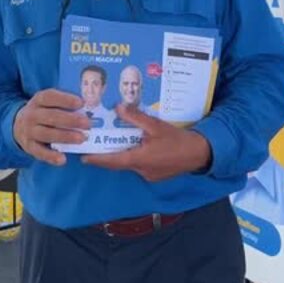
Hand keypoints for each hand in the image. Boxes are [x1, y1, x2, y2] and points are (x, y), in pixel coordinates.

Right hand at [13, 89, 90, 165]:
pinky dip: (50, 156)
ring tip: (81, 139)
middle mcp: (32, 114)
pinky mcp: (29, 146)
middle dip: (70, 120)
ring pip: (47, 134)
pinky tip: (63, 159)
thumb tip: (89, 105)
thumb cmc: (43, 112)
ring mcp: (29, 131)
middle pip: (51, 116)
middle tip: (87, 124)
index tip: (81, 103)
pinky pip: (39, 152)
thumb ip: (64, 103)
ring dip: (65, 137)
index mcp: (38, 100)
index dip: (66, 100)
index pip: (50, 97)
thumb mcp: (48, 102)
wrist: (18, 125)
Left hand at [82, 105, 210, 180]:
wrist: (199, 153)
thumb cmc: (177, 140)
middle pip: (120, 162)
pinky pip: (140, 165)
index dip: (97, 160)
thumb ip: (136, 117)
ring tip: (114, 141)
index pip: (113, 161)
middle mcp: (142, 170)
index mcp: (139, 159)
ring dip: (123, 154)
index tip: (84, 158)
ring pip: (130, 164)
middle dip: (108, 155)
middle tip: (96, 145)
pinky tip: (136, 145)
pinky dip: (134, 156)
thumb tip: (118, 108)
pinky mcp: (156, 174)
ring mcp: (149, 174)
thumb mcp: (156, 125)